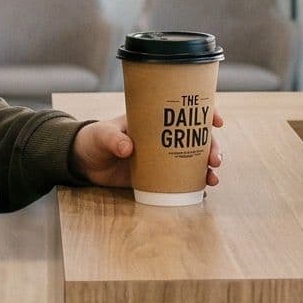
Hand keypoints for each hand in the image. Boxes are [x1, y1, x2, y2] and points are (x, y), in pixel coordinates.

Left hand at [69, 112, 223, 190]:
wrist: (85, 161)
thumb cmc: (95, 139)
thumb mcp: (103, 135)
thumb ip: (113, 139)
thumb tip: (127, 148)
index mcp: (155, 119)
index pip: (186, 110)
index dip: (206, 113)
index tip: (217, 121)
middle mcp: (165, 137)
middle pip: (197, 138)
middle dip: (212, 147)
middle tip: (215, 159)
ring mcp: (163, 157)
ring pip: (193, 160)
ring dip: (207, 168)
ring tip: (213, 178)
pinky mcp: (157, 176)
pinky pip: (181, 180)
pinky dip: (194, 185)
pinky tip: (203, 192)